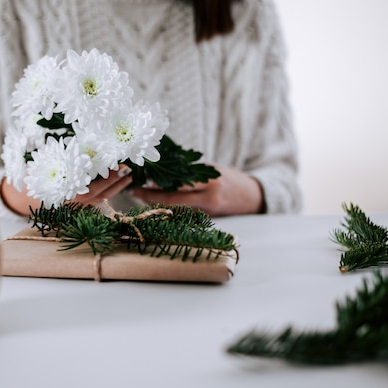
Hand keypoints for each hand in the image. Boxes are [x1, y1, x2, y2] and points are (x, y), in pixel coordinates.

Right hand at [0, 165, 132, 215]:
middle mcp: (74, 203)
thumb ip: (67, 155)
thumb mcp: (50, 161)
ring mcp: (77, 207)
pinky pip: (97, 200)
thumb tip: (87, 142)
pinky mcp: (79, 208)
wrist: (25, 193)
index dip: (109, 177)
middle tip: (129, 168)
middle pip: (101, 194)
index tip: (120, 165)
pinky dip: (108, 191)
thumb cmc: (36, 174)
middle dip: (117, 182)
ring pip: (101, 199)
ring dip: (116, 187)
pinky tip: (116, 182)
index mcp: (68, 192)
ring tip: (127, 175)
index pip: (94, 185)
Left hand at [131, 165, 264, 216]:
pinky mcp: (207, 219)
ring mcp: (207, 210)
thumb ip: (191, 172)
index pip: (178, 184)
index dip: (157, 185)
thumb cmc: (231, 179)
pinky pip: (184, 213)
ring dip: (158, 202)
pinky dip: (170, 207)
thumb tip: (163, 169)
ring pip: (176, 208)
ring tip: (140, 195)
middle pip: (173, 199)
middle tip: (134, 191)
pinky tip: (158, 202)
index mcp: (210, 181)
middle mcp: (208, 197)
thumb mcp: (212, 170)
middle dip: (151, 196)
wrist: (253, 197)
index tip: (139, 181)